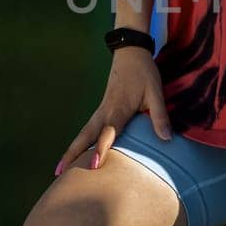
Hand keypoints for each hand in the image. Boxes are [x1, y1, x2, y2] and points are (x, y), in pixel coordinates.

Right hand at [54, 48, 172, 174]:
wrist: (130, 52)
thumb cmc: (144, 73)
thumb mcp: (155, 92)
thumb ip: (159, 116)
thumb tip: (166, 139)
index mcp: (119, 109)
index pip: (108, 133)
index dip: (101, 149)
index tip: (94, 165)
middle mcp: (105, 112)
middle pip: (86, 136)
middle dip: (73, 154)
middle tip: (60, 173)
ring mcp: (101, 110)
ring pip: (83, 133)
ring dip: (71, 150)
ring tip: (59, 170)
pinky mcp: (101, 109)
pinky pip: (87, 129)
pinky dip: (79, 142)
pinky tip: (74, 153)